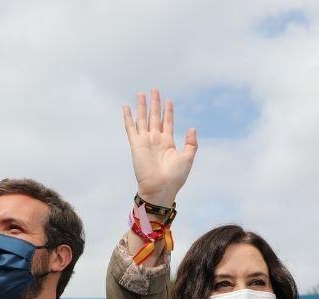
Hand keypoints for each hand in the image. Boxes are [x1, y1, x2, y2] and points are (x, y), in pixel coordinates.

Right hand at [123, 89, 196, 206]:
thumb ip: (191, 143)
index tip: (168, 100)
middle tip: (154, 90)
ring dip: (142, 106)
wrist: (160, 188)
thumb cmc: (175, 177)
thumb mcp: (188, 158)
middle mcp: (156, 140)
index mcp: (168, 143)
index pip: (167, 122)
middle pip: (155, 117)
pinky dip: (128, 117)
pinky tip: (126, 106)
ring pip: (143, 119)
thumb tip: (192, 128)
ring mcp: (145, 141)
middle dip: (155, 103)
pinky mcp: (136, 144)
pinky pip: (130, 128)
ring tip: (141, 93)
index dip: (168, 111)